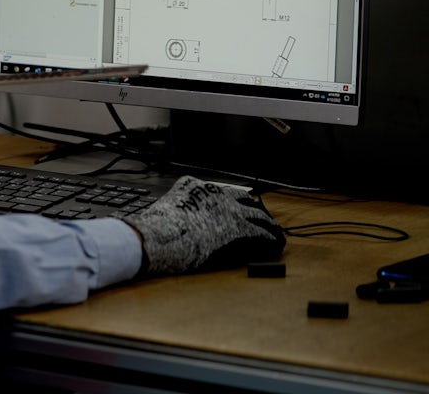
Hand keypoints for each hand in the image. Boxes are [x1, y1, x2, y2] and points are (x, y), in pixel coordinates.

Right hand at [120, 176, 284, 275]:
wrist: (155, 239)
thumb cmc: (152, 230)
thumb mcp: (165, 210)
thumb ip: (180, 209)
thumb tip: (186, 220)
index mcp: (194, 185)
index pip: (221, 189)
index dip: (235, 200)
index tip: (240, 205)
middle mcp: (215, 193)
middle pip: (244, 198)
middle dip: (255, 209)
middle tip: (262, 219)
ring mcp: (228, 210)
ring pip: (258, 214)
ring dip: (268, 224)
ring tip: (276, 232)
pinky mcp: (237, 229)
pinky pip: (261, 233)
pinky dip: (270, 239)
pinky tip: (275, 244)